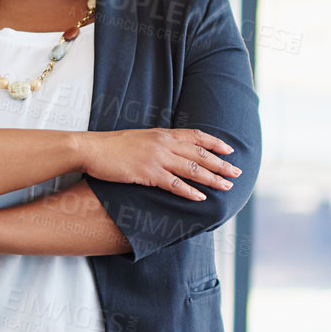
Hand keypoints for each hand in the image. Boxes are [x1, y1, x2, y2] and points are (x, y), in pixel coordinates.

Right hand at [83, 128, 240, 201]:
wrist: (93, 149)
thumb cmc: (112, 146)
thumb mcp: (140, 138)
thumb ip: (157, 142)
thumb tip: (169, 149)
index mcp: (163, 133)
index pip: (196, 136)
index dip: (215, 143)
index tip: (229, 150)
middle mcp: (164, 144)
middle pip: (200, 154)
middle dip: (221, 164)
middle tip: (237, 172)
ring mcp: (157, 159)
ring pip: (192, 169)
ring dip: (212, 179)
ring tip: (227, 186)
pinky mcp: (148, 174)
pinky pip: (174, 184)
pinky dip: (189, 191)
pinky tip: (201, 197)